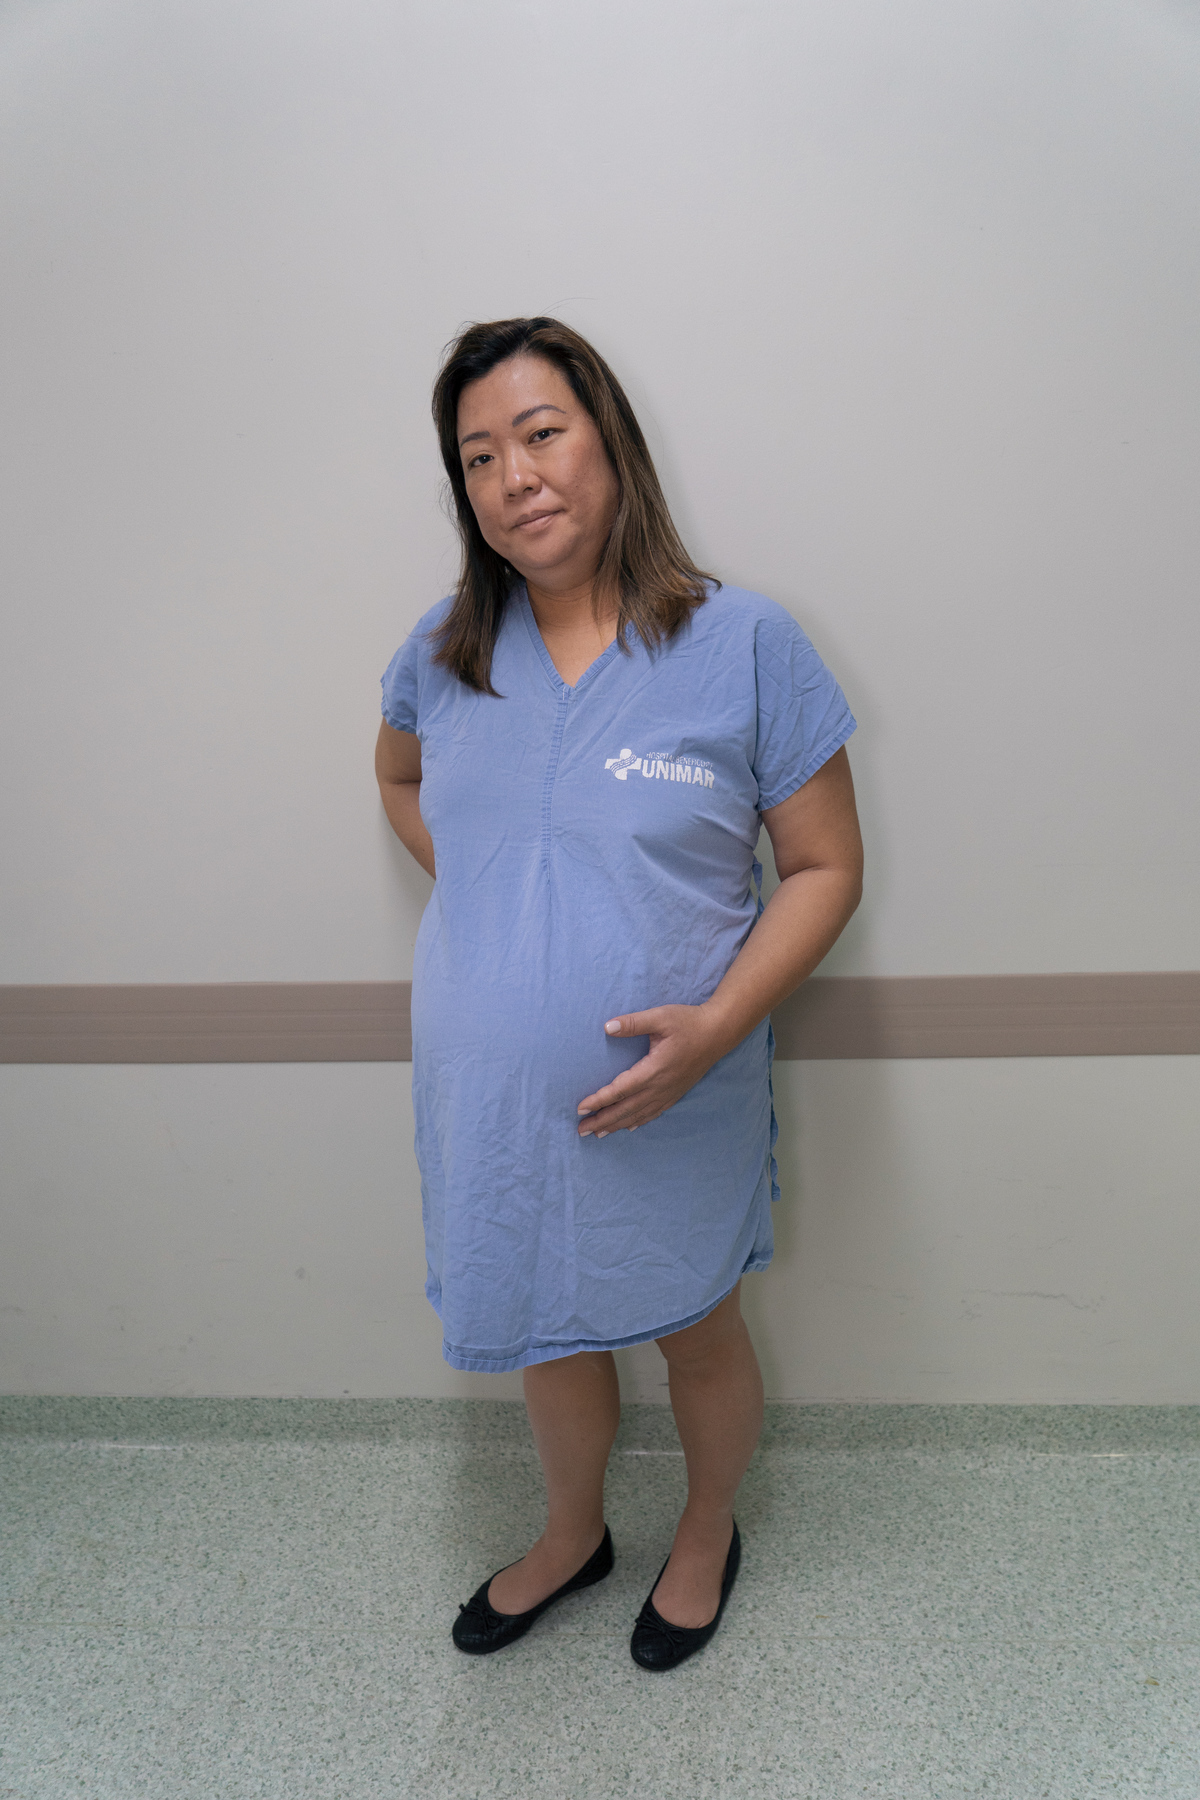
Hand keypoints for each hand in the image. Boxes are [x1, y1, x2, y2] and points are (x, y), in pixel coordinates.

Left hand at [576, 1005, 728, 1137]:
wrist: (719, 1032)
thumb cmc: (688, 1022)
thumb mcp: (660, 1017)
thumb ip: (633, 1023)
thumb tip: (607, 1027)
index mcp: (654, 1069)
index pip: (620, 1089)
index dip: (599, 1100)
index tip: (580, 1108)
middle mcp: (661, 1086)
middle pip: (626, 1109)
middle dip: (603, 1121)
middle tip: (581, 1130)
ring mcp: (669, 1092)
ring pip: (639, 1114)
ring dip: (617, 1125)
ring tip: (598, 1134)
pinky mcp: (676, 1092)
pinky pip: (654, 1112)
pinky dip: (638, 1122)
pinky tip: (629, 1127)